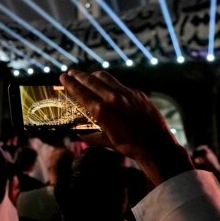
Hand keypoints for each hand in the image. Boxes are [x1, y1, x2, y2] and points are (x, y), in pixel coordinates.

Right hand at [60, 70, 192, 186]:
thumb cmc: (130, 147)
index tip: (63, 77)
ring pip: (106, 77)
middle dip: (79, 75)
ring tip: (89, 77)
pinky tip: (109, 88)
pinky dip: (111, 84)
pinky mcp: (138, 93)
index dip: (70, 83)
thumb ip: (91, 136)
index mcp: (102, 111)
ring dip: (94, 76)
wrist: (157, 146)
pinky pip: (120, 84)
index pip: (81, 92)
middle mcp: (113, 98)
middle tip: (71, 73)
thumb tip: (79, 134)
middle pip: (91, 80)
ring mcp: (127, 94)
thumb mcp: (108, 142)